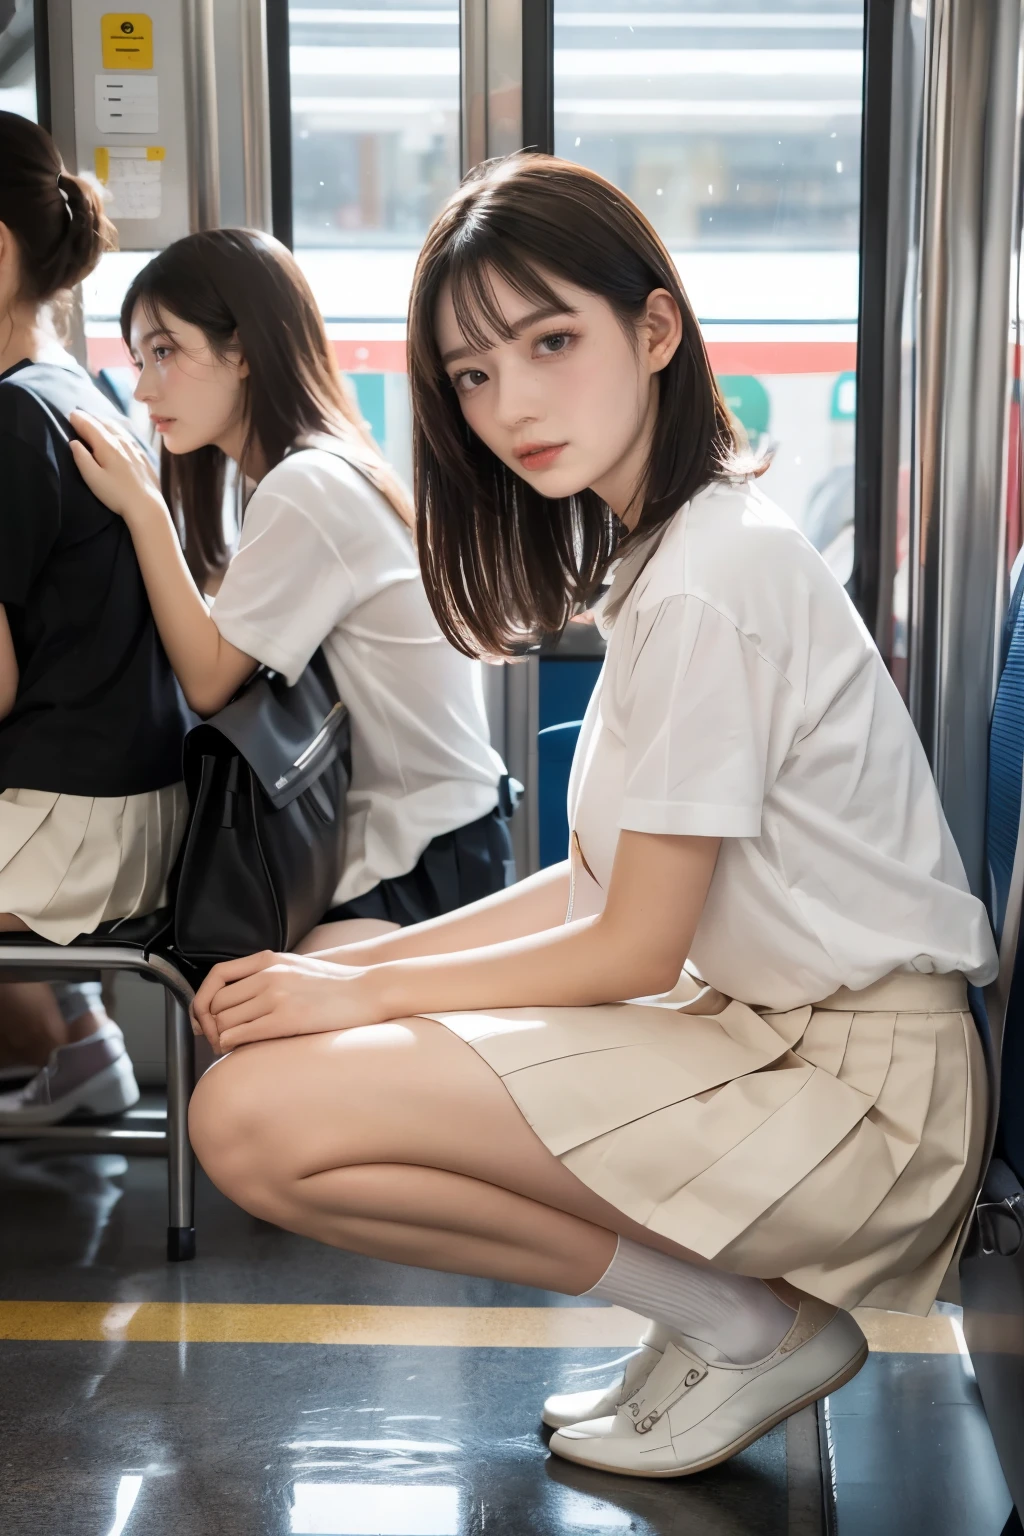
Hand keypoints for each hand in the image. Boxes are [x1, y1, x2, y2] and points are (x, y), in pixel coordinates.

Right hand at [69, 409, 163, 519]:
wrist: (147, 505)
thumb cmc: (117, 494)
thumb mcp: (93, 478)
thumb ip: (82, 458)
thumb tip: (73, 442)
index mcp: (107, 446)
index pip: (90, 426)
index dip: (79, 419)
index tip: (69, 413)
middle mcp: (122, 442)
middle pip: (104, 424)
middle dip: (90, 418)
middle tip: (79, 414)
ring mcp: (135, 448)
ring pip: (117, 427)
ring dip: (104, 421)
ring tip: (95, 418)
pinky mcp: (143, 456)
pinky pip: (128, 435)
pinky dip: (118, 428)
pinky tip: (117, 431)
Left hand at [191, 950, 382, 1053]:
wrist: (368, 990)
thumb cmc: (334, 984)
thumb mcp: (295, 966)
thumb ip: (267, 973)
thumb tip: (240, 995)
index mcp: (268, 960)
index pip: (217, 976)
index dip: (203, 999)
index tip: (204, 1016)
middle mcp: (268, 974)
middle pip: (217, 1002)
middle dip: (210, 1024)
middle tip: (216, 1039)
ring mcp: (277, 996)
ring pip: (224, 1020)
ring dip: (219, 1037)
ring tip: (228, 1047)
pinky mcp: (287, 1018)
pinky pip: (241, 1033)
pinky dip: (230, 1043)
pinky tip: (236, 1048)